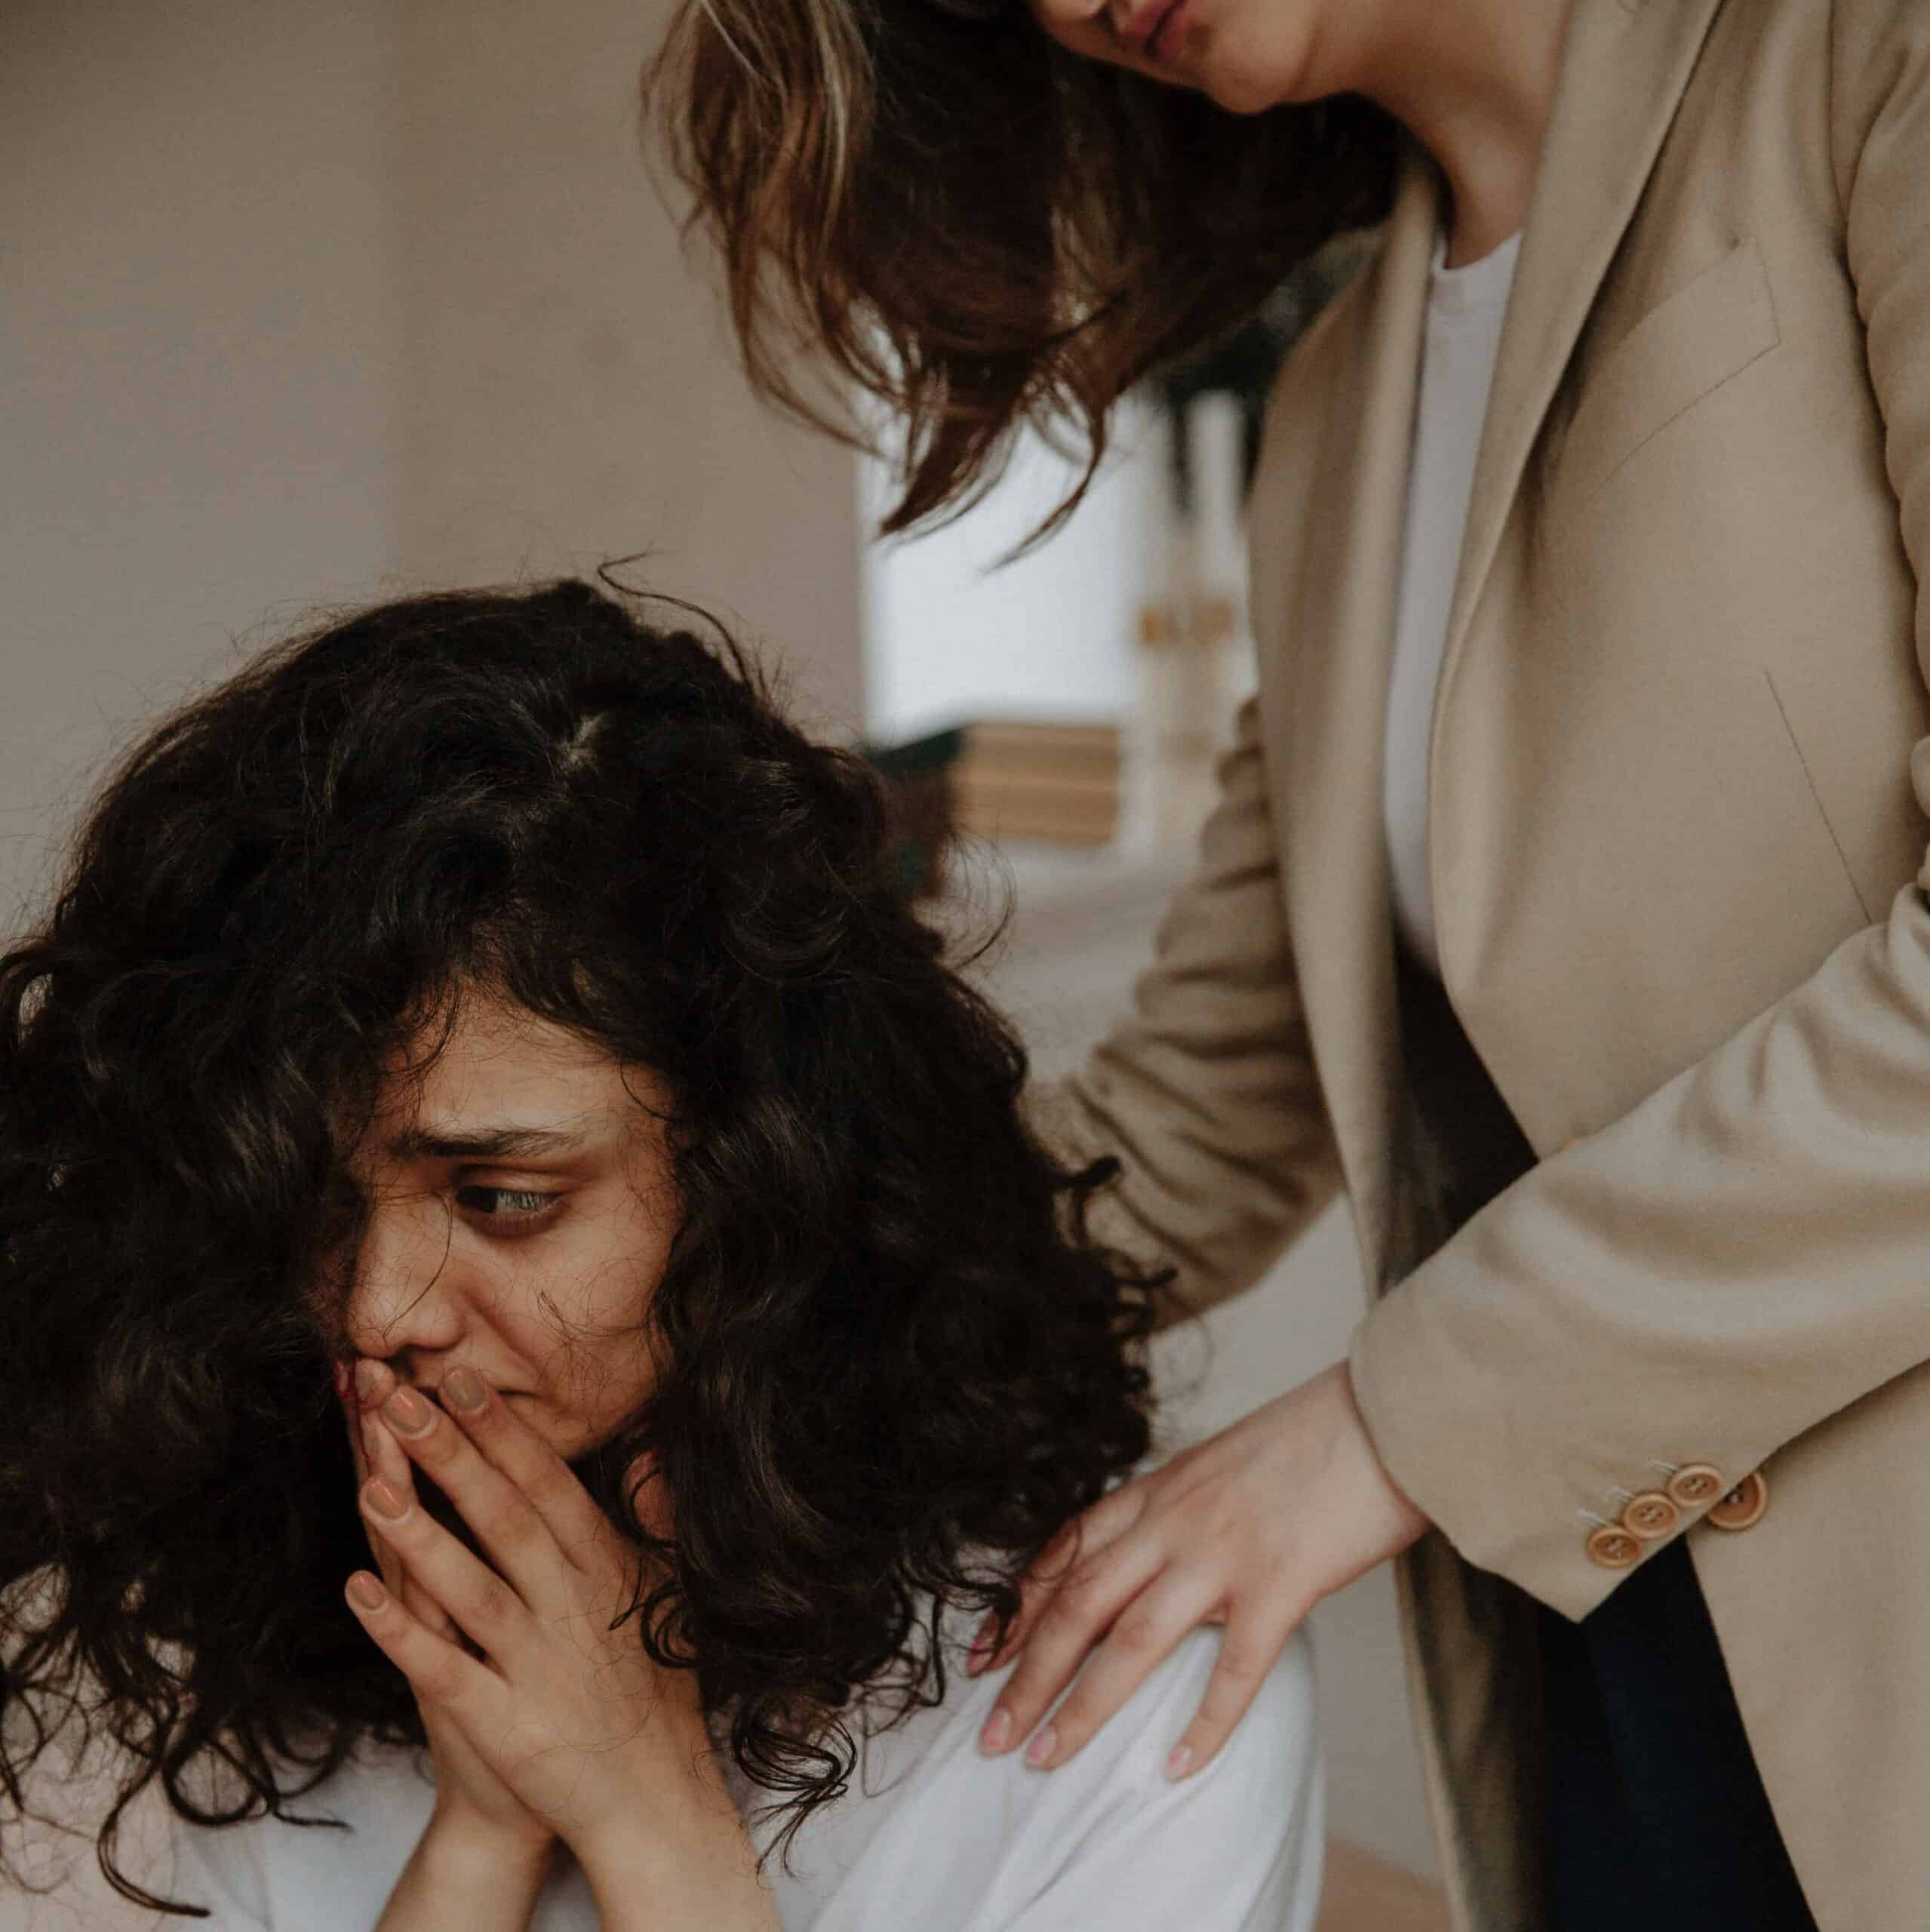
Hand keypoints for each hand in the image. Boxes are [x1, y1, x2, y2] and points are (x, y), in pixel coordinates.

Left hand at [340, 1360, 725, 1867]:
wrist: (651, 1798)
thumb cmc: (655, 1688)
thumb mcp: (668, 1592)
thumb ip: (653, 1519)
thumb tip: (645, 1449)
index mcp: (606, 1570)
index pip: (548, 1487)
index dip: (501, 1432)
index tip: (457, 1379)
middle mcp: (573, 1608)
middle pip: (506, 1519)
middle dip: (452, 1456)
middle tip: (400, 1400)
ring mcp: (537, 1667)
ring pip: (472, 1588)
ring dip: (420, 1533)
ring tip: (371, 1480)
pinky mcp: (504, 1724)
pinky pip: (444, 1670)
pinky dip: (400, 1632)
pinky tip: (357, 1591)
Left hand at [969, 1360, 1429, 1777]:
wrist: (1385, 1411)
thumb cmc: (1314, 1436)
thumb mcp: (1223, 1462)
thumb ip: (1183, 1508)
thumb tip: (1159, 1555)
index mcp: (1160, 1488)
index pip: (1066, 1552)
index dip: (1018, 1608)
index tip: (982, 1658)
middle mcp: (1175, 1521)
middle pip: (1078, 1605)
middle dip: (1027, 1674)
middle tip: (990, 1735)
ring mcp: (1224, 1553)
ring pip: (1130, 1641)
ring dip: (1082, 1706)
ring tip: (1047, 1759)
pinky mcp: (1281, 1584)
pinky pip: (1234, 1669)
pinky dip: (1202, 1724)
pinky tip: (1175, 1768)